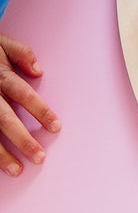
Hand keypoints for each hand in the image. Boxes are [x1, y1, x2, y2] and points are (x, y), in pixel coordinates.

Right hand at [0, 33, 60, 176]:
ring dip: (0, 154)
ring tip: (16, 170)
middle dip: (21, 139)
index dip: (39, 110)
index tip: (56, 127)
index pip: (22, 93)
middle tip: (39, 157)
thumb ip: (21, 53)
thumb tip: (38, 70)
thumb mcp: (1, 41)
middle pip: (4, 118)